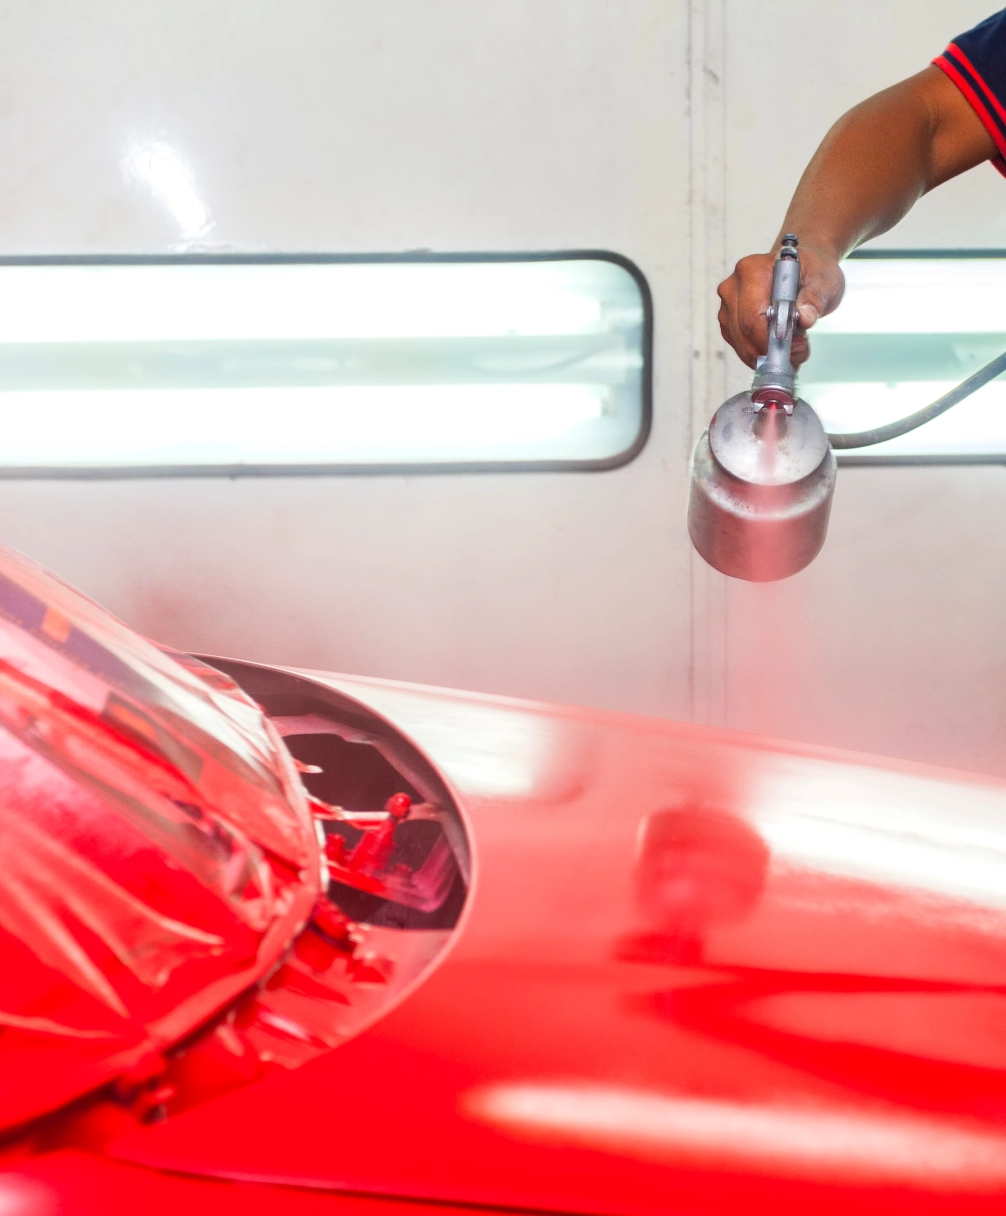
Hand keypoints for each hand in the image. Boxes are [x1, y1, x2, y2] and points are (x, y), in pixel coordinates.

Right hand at [716, 245, 845, 368]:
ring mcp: (728, 304)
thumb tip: (804, 318)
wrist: (803, 269)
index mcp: (753, 271)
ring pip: (739, 342)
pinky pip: (739, 344)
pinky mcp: (729, 319)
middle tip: (796, 351)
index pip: (752, 315)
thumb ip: (814, 299)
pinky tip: (779, 348)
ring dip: (764, 354)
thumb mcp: (822, 281)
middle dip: (768, 350)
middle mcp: (734, 286)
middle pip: (742, 331)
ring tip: (792, 349)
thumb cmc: (810, 271)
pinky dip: (759, 353)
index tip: (790, 348)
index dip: (768, 339)